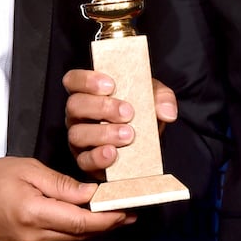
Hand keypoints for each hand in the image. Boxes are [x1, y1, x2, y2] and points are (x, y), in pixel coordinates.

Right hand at [0, 156, 131, 240]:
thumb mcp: (29, 170)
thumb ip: (62, 184)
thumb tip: (91, 192)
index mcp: (34, 213)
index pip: (81, 220)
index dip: (108, 217)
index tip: (128, 208)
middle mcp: (33, 237)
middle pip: (80, 234)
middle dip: (107, 223)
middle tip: (130, 210)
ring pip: (71, 240)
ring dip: (93, 228)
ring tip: (114, 213)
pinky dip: (75, 231)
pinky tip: (86, 219)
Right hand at [63, 69, 177, 176]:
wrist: (145, 143)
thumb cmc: (140, 112)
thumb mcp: (152, 97)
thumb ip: (161, 97)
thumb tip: (167, 111)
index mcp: (89, 92)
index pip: (74, 80)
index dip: (86, 80)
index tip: (110, 85)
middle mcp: (78, 114)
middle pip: (75, 105)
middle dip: (101, 108)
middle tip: (128, 112)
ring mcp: (79, 137)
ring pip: (77, 133)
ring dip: (103, 133)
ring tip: (127, 134)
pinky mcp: (84, 160)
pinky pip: (83, 160)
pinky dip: (98, 157)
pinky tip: (113, 154)